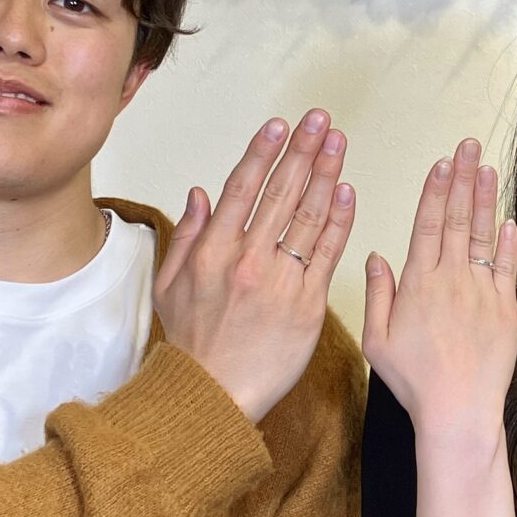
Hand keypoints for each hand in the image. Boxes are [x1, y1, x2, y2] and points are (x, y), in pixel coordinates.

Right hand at [156, 109, 355, 423]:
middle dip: (303, 151)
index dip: (263, 153)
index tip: (280, 126)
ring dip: (326, 174)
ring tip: (338, 143)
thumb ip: (186, 234)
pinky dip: (339, 220)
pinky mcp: (308, 304)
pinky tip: (347, 191)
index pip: (242, 189)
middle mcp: (247, 259)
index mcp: (212, 251)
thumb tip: (199, 192)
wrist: (213, 395)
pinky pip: (327, 253)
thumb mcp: (169, 286)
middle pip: (281, 193)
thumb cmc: (193, 344)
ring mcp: (280, 281)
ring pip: (307, 216)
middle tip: (320, 120)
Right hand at [360, 138, 516, 442]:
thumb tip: (376, 256)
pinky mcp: (506, 309)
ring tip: (487, 167)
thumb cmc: (414, 381)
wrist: (459, 410)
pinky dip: (508, 242)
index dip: (435, 190)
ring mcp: (482, 292)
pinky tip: (508, 219)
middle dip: (462, 178)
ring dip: (485, 199)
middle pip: (457, 218)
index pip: (427, 224)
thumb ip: (378, 294)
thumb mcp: (377, 340)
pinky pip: (508, 267)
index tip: (441, 163)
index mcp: (418, 283)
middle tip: (468, 146)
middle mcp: (451, 279)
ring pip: (483, 235)